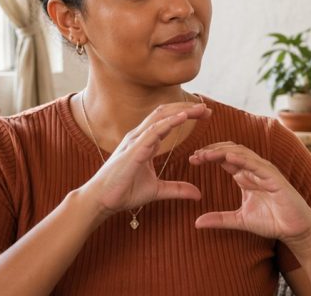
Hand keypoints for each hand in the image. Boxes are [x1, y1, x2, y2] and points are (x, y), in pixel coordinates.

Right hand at [81, 103, 211, 217]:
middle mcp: (140, 137)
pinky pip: (153, 131)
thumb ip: (177, 189)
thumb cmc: (124, 192)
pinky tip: (183, 118)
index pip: (167, 121)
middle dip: (187, 108)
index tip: (205, 114)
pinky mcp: (134, 150)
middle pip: (165, 114)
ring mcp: (136, 141)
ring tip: (200, 109)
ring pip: (160, 117)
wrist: (102, 201)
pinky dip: (169, 122)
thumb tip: (198, 193)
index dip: (185, 114)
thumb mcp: (158, 190)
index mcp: (145, 142)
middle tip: (207, 109)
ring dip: (181, 111)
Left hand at [189, 143, 310, 243]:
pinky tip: (228, 158)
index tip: (191, 159)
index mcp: (245, 176)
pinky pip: (257, 164)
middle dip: (212, 151)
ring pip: (242, 154)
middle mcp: (254, 170)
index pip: (224, 159)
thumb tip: (196, 223)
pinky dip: (243, 159)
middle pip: (230, 152)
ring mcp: (265, 171)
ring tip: (205, 154)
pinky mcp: (275, 178)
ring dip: (223, 152)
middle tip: (194, 156)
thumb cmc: (272, 221)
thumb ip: (219, 219)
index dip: (208, 157)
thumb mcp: (239, 221)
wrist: (295, 230)